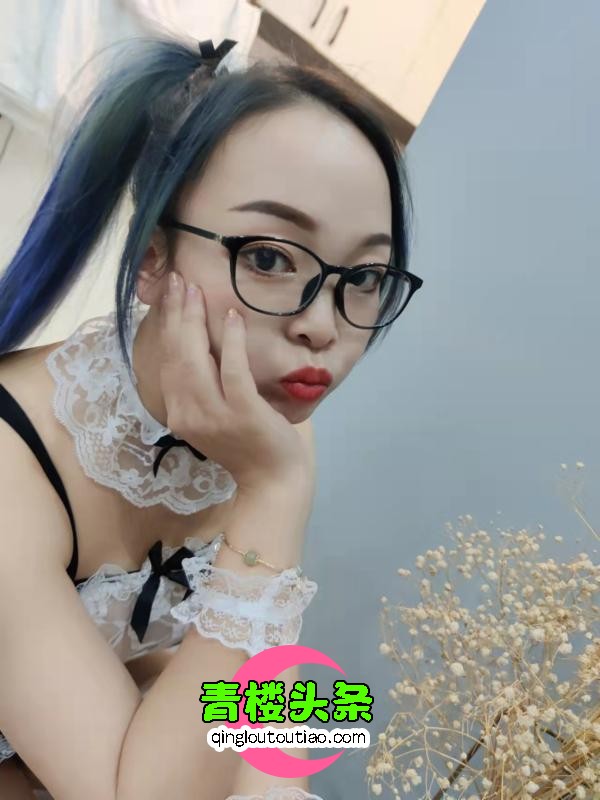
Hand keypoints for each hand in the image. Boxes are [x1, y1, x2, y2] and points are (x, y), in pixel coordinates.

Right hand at [158, 272, 311, 493]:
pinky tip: (232, 318)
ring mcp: (214, 415)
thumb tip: (203, 344)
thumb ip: (203, 388)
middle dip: (176, 314)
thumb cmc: (248, 446)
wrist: (272, 482)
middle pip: (176, 355)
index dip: (166, 327)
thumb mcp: (214, 417)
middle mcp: (188, 414)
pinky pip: (232, 370)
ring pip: (196, 359)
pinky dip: (230, 341)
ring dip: (195, 320)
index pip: (167, 362)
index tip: (169, 296)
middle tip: (179, 280)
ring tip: (196, 290)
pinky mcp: (242, 412)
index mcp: (179, 414)